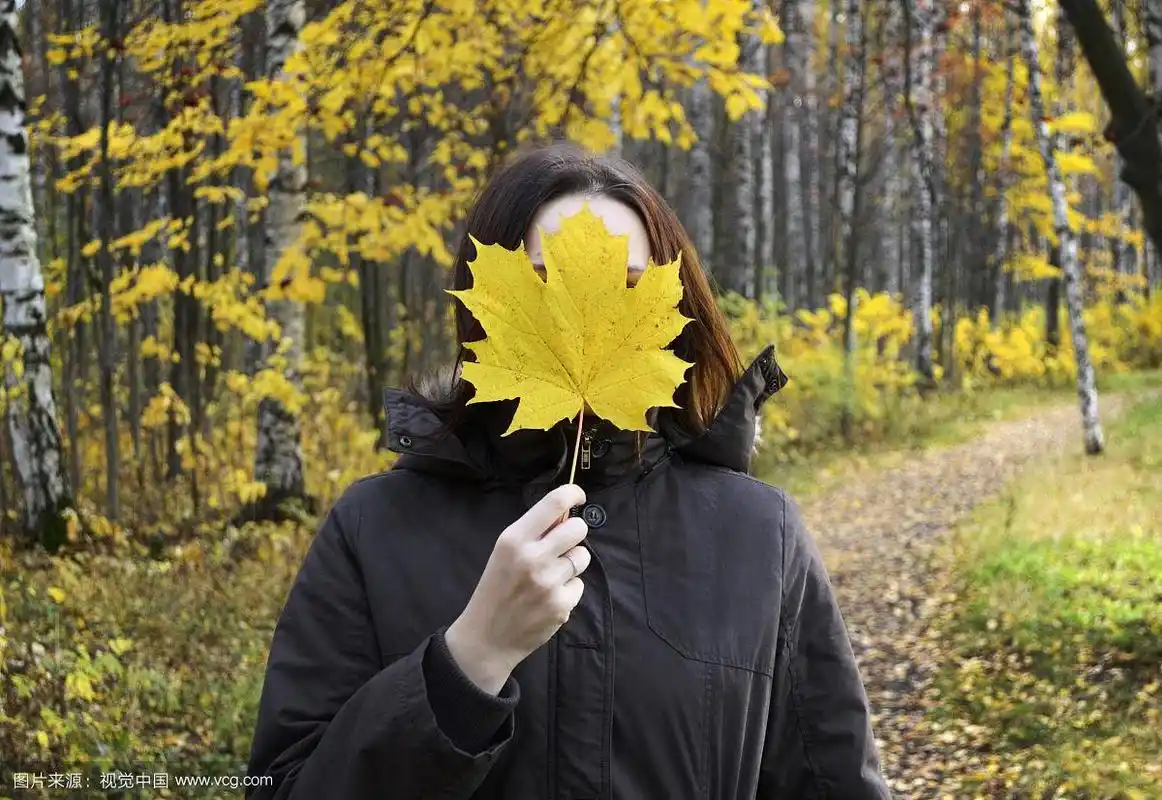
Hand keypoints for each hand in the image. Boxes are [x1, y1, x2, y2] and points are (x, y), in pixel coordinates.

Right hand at [445, 484, 591, 693]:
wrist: (485, 638)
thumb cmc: (495, 590)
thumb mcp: (503, 554)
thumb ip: (532, 534)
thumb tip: (565, 514)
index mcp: (514, 539)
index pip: (554, 503)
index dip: (573, 494)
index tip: (578, 497)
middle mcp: (533, 557)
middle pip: (578, 528)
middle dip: (574, 534)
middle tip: (562, 545)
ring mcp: (549, 583)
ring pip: (582, 556)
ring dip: (572, 563)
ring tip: (551, 576)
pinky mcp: (561, 605)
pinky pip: (579, 584)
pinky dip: (568, 590)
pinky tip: (548, 598)